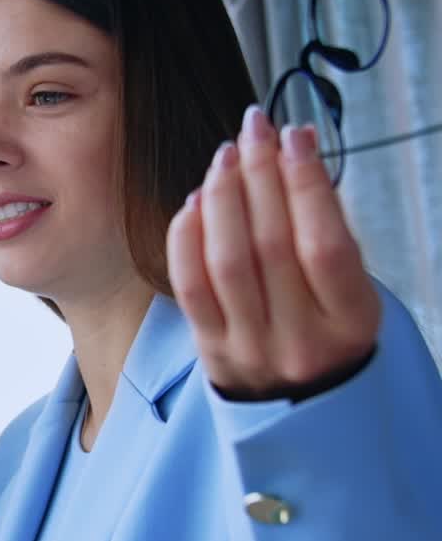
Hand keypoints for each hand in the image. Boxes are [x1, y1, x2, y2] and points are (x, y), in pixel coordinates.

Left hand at [167, 107, 380, 400]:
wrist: (302, 410)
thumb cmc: (330, 335)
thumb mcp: (352, 290)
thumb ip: (327, 227)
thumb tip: (293, 149)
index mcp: (352, 324)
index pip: (324, 243)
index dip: (305, 182)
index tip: (294, 137)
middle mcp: (301, 342)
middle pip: (270, 245)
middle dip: (259, 175)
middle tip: (254, 131)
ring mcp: (251, 350)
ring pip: (226, 261)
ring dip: (223, 197)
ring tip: (225, 156)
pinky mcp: (210, 351)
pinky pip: (190, 286)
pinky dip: (188, 236)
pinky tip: (197, 199)